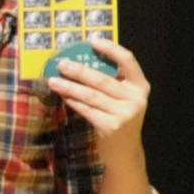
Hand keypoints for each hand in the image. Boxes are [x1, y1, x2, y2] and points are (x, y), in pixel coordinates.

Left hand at [47, 37, 149, 161]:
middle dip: (79, 71)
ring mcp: (124, 113)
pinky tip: (63, 96)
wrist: (125, 152)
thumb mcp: (123, 98)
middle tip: (61, 64)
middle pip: (103, 79)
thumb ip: (111, 82)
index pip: (128, 61)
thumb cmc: (119, 118)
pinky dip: (73, 102)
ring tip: (53, 80)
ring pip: (91, 95)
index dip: (111, 49)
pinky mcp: (111, 126)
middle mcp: (135, 98)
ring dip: (70, 87)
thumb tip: (79, 61)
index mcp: (140, 86)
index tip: (92, 41)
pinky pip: (87, 110)